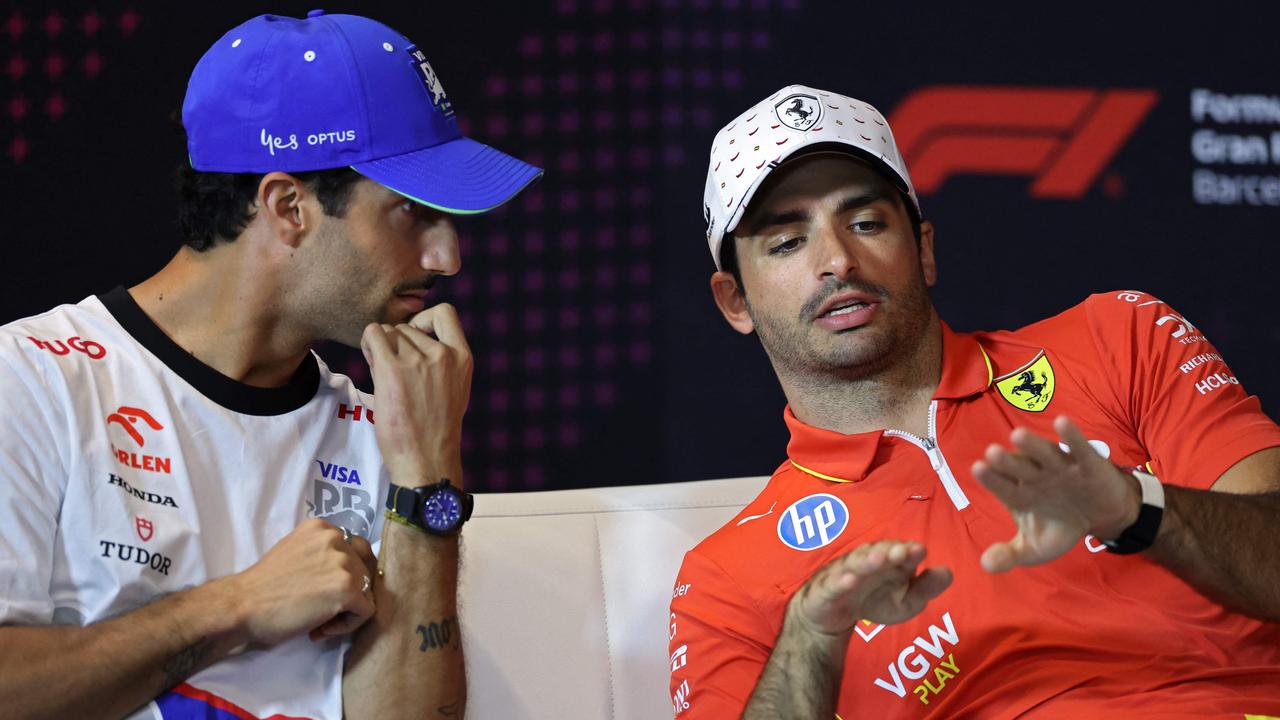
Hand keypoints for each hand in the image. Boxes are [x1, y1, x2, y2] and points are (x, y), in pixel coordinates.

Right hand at [220, 519, 377, 645]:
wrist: (241, 605)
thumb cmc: (263, 587)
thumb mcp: (297, 553)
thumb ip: (323, 555)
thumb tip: (351, 574)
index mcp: (323, 528)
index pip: (357, 551)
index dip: (347, 576)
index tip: (325, 593)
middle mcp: (336, 538)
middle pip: (365, 571)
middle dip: (348, 595)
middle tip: (321, 611)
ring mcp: (343, 562)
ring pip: (367, 592)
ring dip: (346, 611)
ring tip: (319, 623)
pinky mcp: (347, 588)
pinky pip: (366, 611)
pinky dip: (347, 626)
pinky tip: (320, 629)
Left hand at [360, 304, 472, 486]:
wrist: (426, 459)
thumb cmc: (436, 429)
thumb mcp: (455, 388)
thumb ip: (442, 361)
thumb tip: (410, 335)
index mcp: (462, 358)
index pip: (445, 313)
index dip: (424, 318)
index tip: (417, 335)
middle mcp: (443, 355)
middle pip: (407, 327)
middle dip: (397, 343)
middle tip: (394, 369)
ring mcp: (418, 361)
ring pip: (389, 333)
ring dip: (381, 348)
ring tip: (385, 374)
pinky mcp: (392, 370)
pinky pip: (373, 335)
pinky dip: (368, 342)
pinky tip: (370, 360)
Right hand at [789, 540, 951, 635]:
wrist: (833, 615)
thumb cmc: (874, 601)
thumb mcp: (906, 602)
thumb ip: (926, 588)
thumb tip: (948, 572)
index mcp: (889, 562)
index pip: (900, 553)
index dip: (908, 551)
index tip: (919, 550)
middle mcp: (866, 561)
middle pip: (877, 553)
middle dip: (889, 551)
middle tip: (901, 552)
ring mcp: (845, 573)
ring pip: (855, 564)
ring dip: (867, 560)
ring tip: (879, 559)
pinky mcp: (826, 589)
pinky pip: (833, 583)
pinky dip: (840, 581)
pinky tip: (850, 581)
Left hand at [972, 415, 1140, 572]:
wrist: (1101, 518)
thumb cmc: (1060, 526)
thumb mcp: (1036, 548)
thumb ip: (1011, 554)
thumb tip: (985, 566)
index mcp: (1019, 494)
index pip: (1002, 486)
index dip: (991, 478)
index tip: (977, 468)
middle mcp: (1035, 476)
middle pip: (1018, 467)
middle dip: (1007, 461)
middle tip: (992, 452)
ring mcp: (1060, 468)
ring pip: (1044, 454)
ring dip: (1032, 445)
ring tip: (1018, 435)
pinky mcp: (1086, 463)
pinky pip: (1078, 448)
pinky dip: (1072, 436)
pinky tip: (1061, 422)